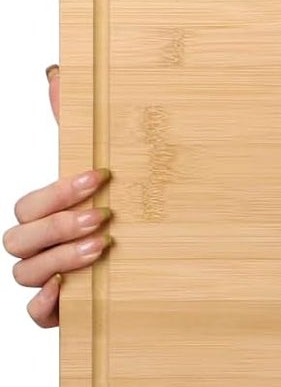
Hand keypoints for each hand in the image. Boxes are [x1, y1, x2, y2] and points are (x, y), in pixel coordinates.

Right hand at [3, 65, 112, 326]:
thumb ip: (77, 124)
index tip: (101, 177)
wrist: (157, 262)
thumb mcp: (105, 169)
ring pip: (25, 272)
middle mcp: (38, 248)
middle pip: (17, 239)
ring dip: (61, 258)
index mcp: (44, 216)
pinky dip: (48, 304)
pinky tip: (69, 289)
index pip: (29, 204)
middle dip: (59, 224)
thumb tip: (55, 73)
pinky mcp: (61, 311)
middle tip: (104, 217)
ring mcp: (46, 280)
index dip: (60, 191)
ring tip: (102, 249)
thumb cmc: (123, 212)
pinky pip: (35, 313)